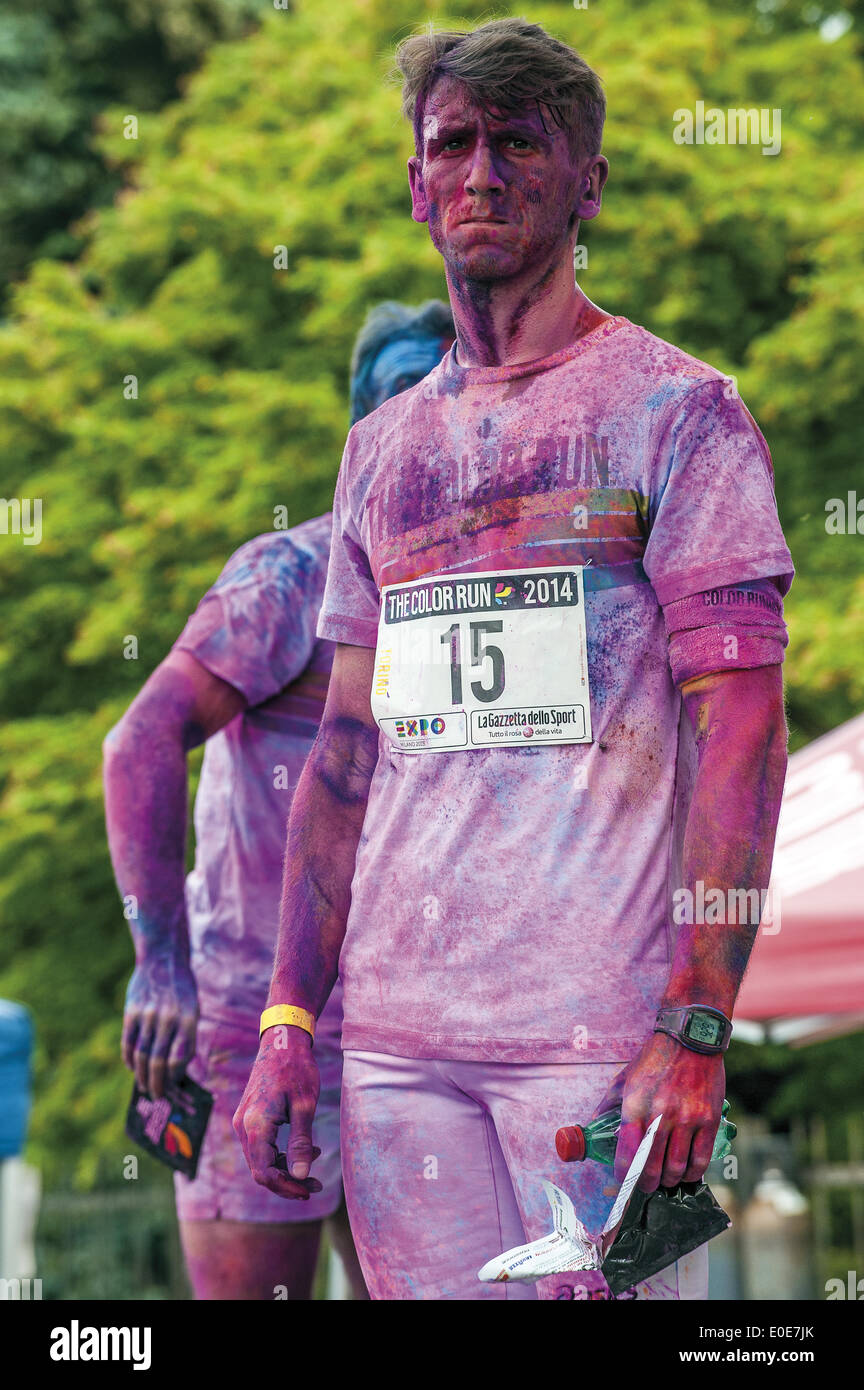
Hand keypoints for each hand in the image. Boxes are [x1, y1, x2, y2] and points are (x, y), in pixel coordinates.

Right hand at [122, 954, 198, 1098]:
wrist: (162, 959)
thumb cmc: (182, 990)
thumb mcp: (192, 1009)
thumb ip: (185, 1037)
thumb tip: (175, 1072)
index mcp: (190, 1018)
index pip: (180, 1057)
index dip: (175, 1076)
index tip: (174, 1087)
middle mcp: (169, 1017)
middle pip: (158, 1061)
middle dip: (157, 1084)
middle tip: (157, 1096)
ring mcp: (148, 1014)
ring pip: (141, 1055)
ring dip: (141, 1076)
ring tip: (143, 1086)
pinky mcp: (131, 1011)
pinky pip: (128, 1042)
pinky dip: (129, 1059)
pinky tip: (132, 1067)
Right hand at [233, 1026, 322, 1199]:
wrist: (282, 1041)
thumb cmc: (296, 1069)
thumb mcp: (305, 1106)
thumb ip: (301, 1142)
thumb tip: (302, 1176)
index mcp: (256, 1125)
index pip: (264, 1173)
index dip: (287, 1187)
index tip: (309, 1191)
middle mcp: (242, 1126)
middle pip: (260, 1170)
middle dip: (288, 1182)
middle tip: (315, 1186)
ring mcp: (242, 1121)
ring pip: (260, 1160)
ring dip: (285, 1169)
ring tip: (315, 1163)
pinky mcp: (248, 1117)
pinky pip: (261, 1146)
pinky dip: (280, 1154)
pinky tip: (305, 1149)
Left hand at [606, 1032, 724, 1191]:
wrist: (690, 1039)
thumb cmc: (654, 1059)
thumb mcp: (624, 1078)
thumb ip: (607, 1105)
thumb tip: (591, 1125)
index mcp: (635, 1106)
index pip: (628, 1155)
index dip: (625, 1176)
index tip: (624, 1181)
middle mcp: (660, 1115)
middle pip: (653, 1168)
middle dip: (647, 1184)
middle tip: (646, 1185)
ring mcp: (687, 1119)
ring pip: (677, 1168)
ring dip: (670, 1180)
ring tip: (666, 1178)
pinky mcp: (709, 1120)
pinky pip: (701, 1159)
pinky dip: (692, 1172)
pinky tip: (686, 1171)